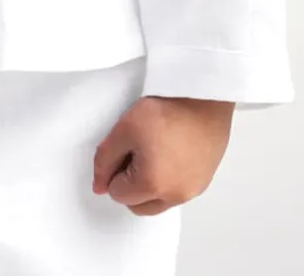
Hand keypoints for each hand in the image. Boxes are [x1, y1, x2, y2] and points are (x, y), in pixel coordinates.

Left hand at [91, 95, 234, 214]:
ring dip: (150, 185)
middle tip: (138, 151)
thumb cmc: (165, 110)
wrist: (204, 97)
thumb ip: (105, 160)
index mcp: (152, 185)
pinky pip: (177, 192)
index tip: (127, 147)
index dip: (116, 169)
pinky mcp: (204, 182)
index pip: (117, 193)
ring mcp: (192, 191)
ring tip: (155, 150)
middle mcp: (175, 196)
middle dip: (131, 184)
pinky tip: (171, 152)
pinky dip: (169, 180)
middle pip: (138, 205)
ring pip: (158, 202)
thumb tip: (99, 186)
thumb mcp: (124, 128)